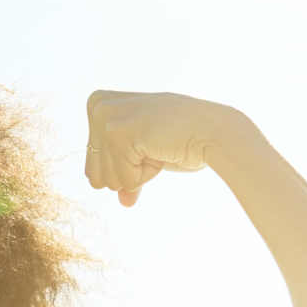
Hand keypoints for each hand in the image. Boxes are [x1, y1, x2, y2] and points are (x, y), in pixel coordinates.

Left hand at [85, 91, 227, 206]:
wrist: (215, 132)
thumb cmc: (182, 140)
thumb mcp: (143, 155)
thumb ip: (125, 175)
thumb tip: (124, 202)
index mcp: (97, 104)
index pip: (92, 167)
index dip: (124, 167)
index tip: (147, 142)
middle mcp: (97, 106)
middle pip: (94, 176)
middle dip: (128, 173)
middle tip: (154, 146)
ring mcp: (107, 118)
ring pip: (107, 181)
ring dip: (138, 173)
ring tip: (158, 146)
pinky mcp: (118, 133)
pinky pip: (124, 180)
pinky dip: (146, 174)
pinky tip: (161, 150)